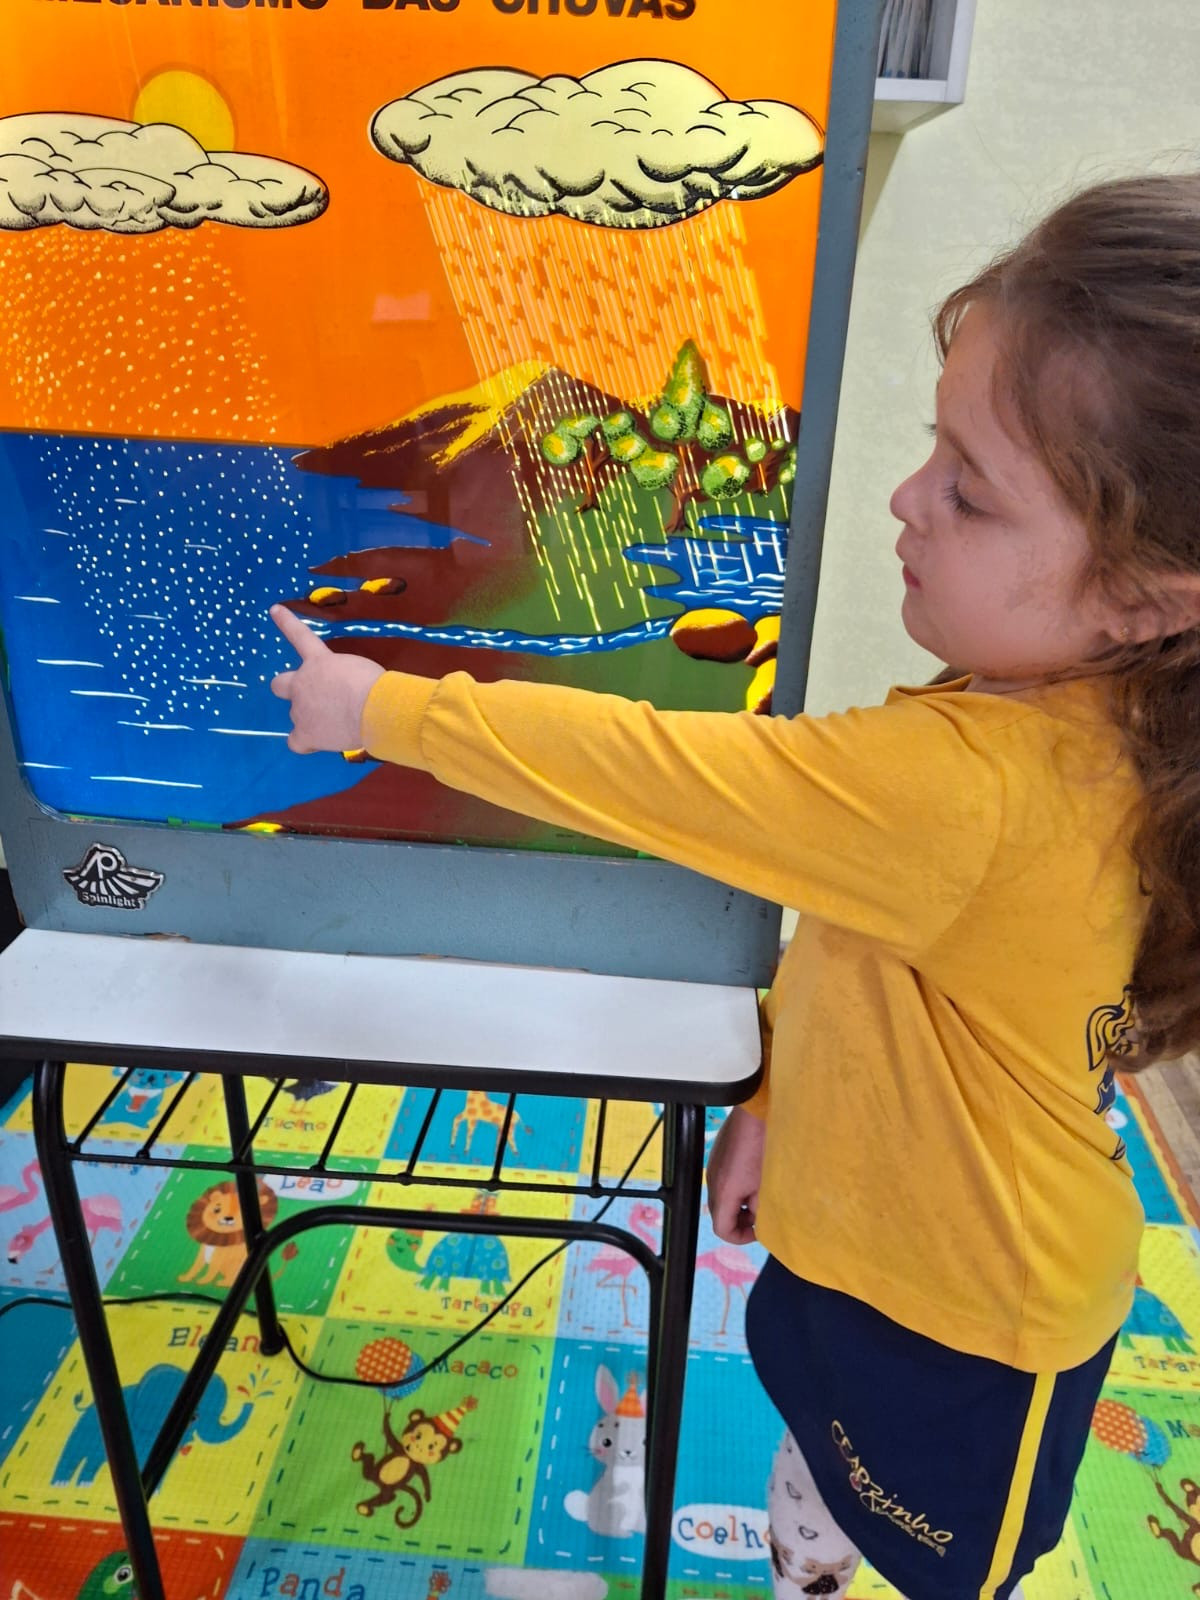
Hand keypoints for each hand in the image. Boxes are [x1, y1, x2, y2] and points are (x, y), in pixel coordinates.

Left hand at [269, 604, 383, 753]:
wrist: (375, 709)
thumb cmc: (375, 685)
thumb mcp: (358, 670)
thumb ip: (343, 678)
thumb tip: (346, 695)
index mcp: (319, 662)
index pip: (300, 636)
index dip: (286, 623)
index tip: (274, 609)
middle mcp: (302, 684)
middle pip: (279, 684)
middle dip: (289, 688)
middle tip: (305, 695)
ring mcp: (300, 710)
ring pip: (296, 716)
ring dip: (311, 718)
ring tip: (336, 724)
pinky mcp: (305, 734)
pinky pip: (295, 743)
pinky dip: (305, 743)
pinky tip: (317, 742)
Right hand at [705, 1105, 765, 1244]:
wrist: (756, 1112)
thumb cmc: (764, 1146)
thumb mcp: (767, 1185)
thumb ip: (761, 1208)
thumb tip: (760, 1220)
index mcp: (723, 1192)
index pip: (722, 1229)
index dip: (741, 1237)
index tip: (758, 1231)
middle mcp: (712, 1181)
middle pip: (719, 1215)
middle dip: (740, 1220)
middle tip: (761, 1215)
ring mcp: (713, 1166)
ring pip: (721, 1198)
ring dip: (739, 1204)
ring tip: (760, 1195)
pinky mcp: (717, 1155)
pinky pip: (722, 1181)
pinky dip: (736, 1188)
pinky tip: (754, 1177)